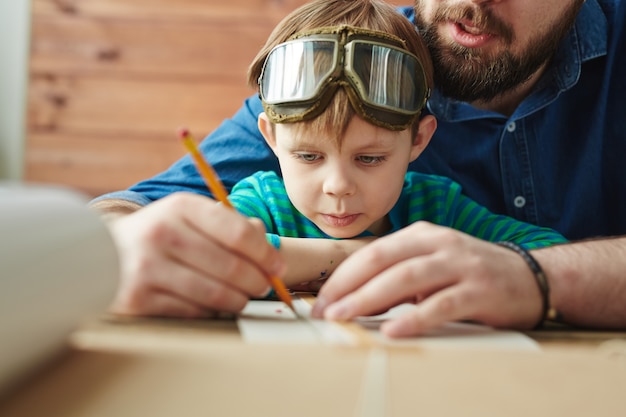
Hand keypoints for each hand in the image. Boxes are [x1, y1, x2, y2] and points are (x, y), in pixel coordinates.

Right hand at [106, 193, 284, 316]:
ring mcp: (148, 268)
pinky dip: (211, 312)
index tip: (278, 266)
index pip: (239, 232)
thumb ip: (230, 225)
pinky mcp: (138, 300)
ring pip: (216, 295)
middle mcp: (163, 233)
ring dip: (239, 301)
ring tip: (243, 298)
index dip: (266, 253)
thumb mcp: (190, 217)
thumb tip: (269, 244)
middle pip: (232, 267)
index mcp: (181, 207)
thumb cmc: (160, 235)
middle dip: (258, 281)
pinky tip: (213, 306)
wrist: (98, 254)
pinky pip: (194, 313)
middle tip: (264, 287)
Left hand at [311, 221, 542, 336]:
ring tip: (347, 317)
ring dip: (371, 299)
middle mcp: (438, 243)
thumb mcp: (432, 265)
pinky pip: (441, 303)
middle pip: (382, 260)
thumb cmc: (471, 273)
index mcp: (421, 235)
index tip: (322, 300)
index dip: (343, 276)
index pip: (372, 252)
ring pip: (407, 278)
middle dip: (349, 286)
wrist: (531, 276)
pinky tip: (394, 330)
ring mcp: (460, 264)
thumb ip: (398, 278)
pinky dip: (414, 317)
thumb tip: (356, 302)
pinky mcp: (479, 289)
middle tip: (326, 311)